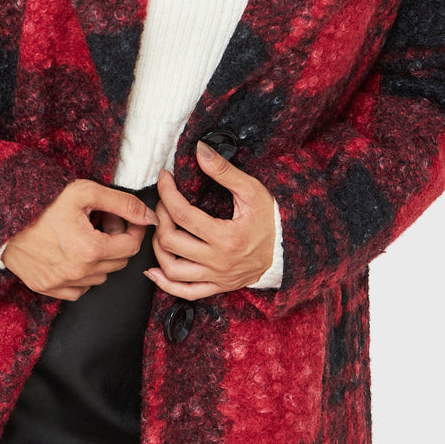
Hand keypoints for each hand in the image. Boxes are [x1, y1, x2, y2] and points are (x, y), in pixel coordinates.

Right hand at [2, 180, 156, 300]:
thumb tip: (149, 216)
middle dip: (116, 240)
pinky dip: (82, 274)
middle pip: (118, 262)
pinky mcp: (47, 290)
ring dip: (100, 257)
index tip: (125, 218)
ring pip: (100, 276)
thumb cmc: (43, 203)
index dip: (133, 229)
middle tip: (102, 221)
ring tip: (85, 234)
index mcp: (90, 250)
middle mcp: (79, 273)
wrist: (2, 218)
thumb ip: (122, 203)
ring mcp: (62, 285)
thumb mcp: (84, 193)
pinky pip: (79, 289)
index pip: (131, 246)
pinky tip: (71, 253)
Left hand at [146, 142, 275, 299]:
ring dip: (158, 248)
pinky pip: (185, 292)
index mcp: (226, 237)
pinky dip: (165, 284)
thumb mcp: (251, 190)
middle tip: (163, 203)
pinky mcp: (218, 287)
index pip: (182, 214)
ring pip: (172, 270)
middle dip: (160, 218)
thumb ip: (224, 171)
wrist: (290, 248)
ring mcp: (217, 277)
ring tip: (160, 230)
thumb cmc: (272, 218)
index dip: (167, 193)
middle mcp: (219, 261)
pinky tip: (154, 270)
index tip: (164, 178)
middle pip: (171, 242)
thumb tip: (201, 151)